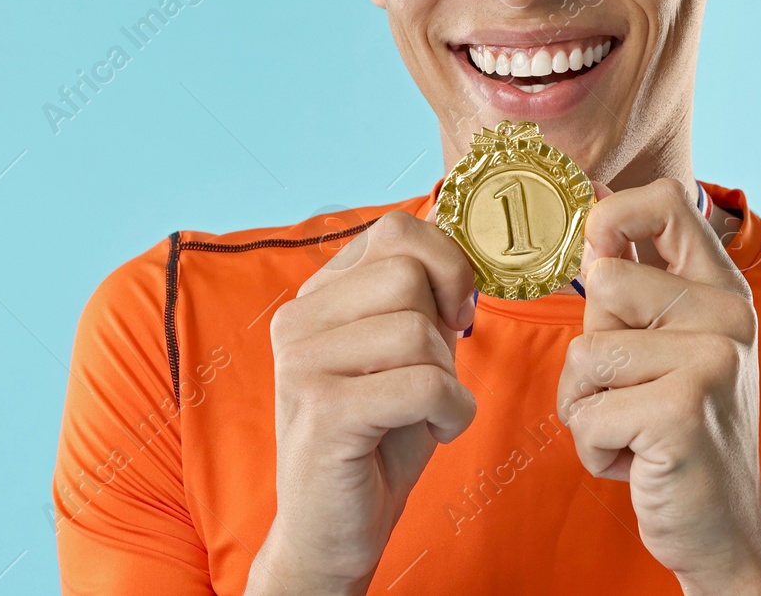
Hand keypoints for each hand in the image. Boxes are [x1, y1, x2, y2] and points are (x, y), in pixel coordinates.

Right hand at [247, 211, 477, 595]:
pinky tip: (434, 431)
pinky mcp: (322, 408)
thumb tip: (462, 257)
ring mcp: (302, 361)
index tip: (454, 314)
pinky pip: (423, 383)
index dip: (446, 264)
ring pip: (418, 331)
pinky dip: (451, 410)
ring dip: (448, 379)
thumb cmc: (379, 438)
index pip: (396, 229)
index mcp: (318, 295)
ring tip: (425, 411)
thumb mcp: (406, 353)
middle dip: (443, 330)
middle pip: (409, 274)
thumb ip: (423, 299)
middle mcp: (298, 318)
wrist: (334, 530)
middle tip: (432, 375)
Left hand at [557, 179, 760, 595]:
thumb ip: (638, 286)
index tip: (597, 258)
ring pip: (585, 352)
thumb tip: (592, 205)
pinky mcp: (682, 410)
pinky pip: (587, 411)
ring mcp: (710, 360)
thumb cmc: (683, 434)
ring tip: (634, 430)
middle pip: (605, 280)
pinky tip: (638, 461)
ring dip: (587, 406)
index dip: (613, 216)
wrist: (725, 530)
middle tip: (633, 390)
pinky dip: (594, 447)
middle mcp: (727, 315)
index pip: (667, 201)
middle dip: (592, 348)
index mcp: (722, 290)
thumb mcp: (672, 347)